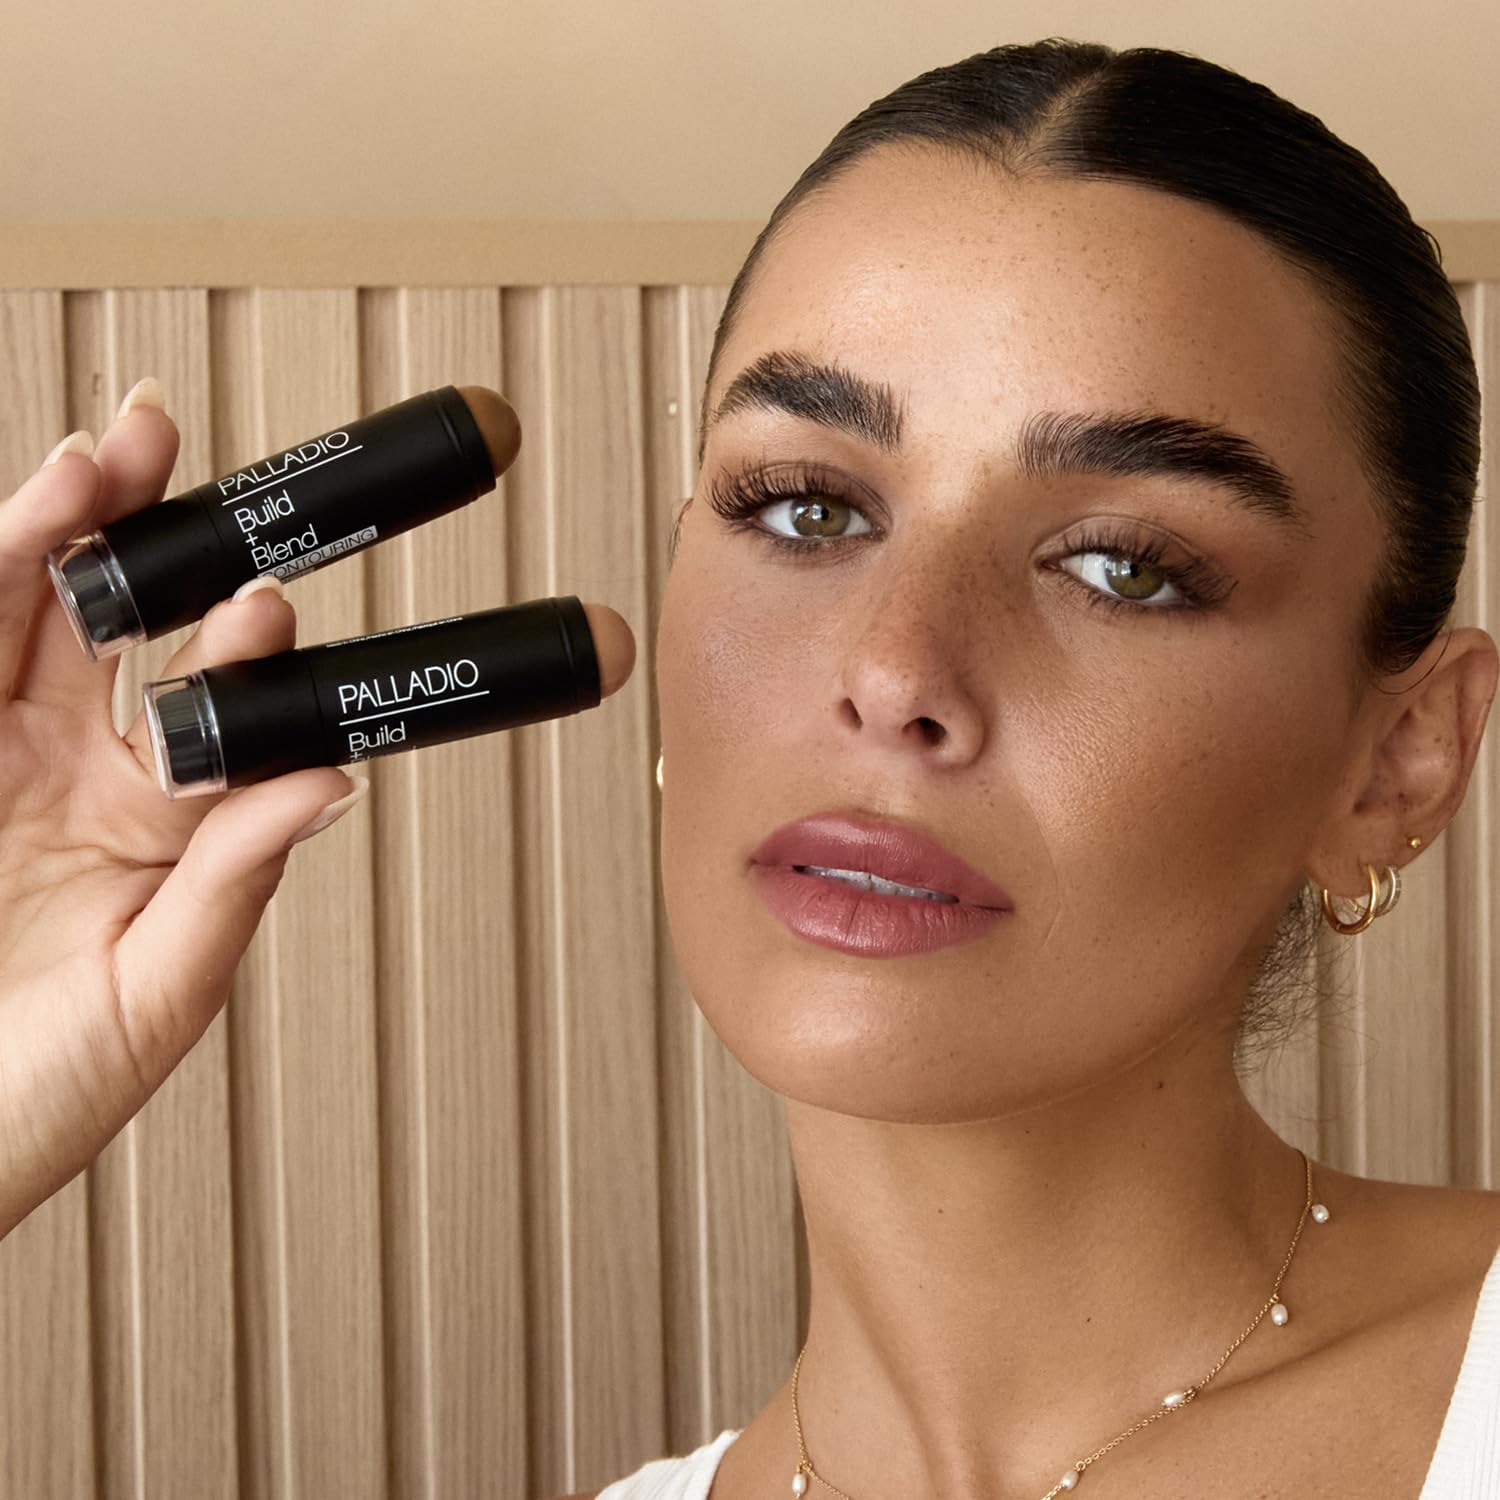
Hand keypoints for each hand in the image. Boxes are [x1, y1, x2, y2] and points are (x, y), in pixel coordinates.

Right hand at [0, 379, 366, 1237]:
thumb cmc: (41, 1096)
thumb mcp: (158, 989)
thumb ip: (236, 873)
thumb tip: (340, 779)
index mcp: (156, 823)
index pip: (212, 704)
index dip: (240, 642)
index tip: (265, 599)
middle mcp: (73, 771)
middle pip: (115, 624)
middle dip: (145, 534)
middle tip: (166, 444)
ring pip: (22, 613)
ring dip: (59, 529)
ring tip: (98, 454)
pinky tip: (19, 524)